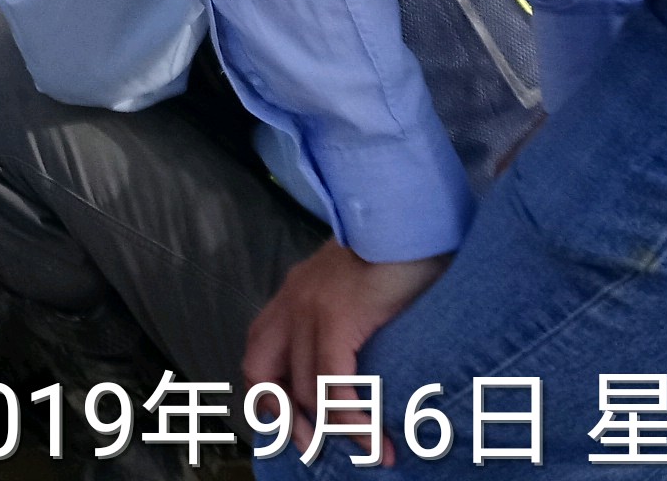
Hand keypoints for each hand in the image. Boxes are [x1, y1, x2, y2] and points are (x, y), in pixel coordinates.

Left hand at [244, 239, 450, 454]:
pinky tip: (373, 437)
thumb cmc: (397, 250)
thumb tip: (369, 356)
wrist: (407, 214)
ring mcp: (309, 308)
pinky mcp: (336, 316)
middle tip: (313, 445)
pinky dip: (350, 415)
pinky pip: (331, 381)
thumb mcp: (361, 284)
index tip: (292, 420)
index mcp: (295, 293)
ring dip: (331, 428)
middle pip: (259, 368)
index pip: (261, 349)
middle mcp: (292, 300)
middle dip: (281, 414)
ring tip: (365, 451)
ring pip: (302, 385)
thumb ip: (351, 314)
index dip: (268, 390)